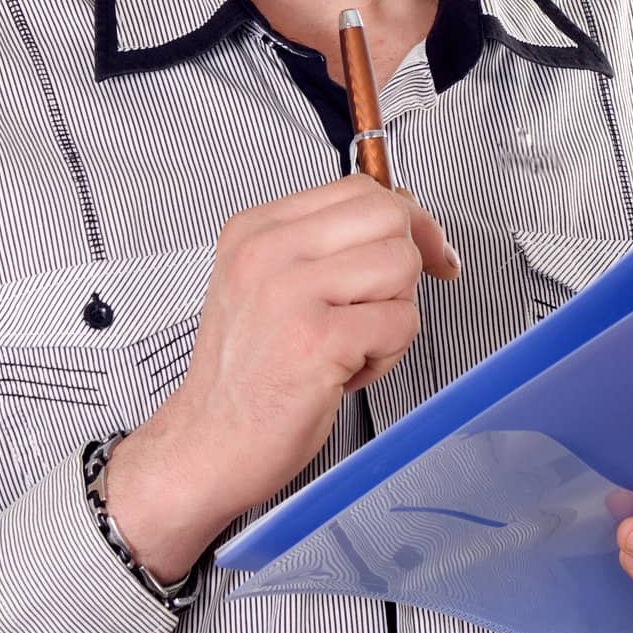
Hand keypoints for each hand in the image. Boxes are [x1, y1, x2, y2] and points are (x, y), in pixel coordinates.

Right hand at [116, 173, 458, 574]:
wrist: (207, 444)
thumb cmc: (245, 375)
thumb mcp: (265, 284)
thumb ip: (325, 245)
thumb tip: (405, 218)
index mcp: (255, 229)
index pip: (358, 189)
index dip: (406, 219)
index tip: (424, 248)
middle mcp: (267, 252)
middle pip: (388, 215)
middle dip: (409, 261)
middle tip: (389, 302)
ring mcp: (289, 293)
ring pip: (402, 265)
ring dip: (395, 314)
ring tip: (353, 343)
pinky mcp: (315, 340)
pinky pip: (400, 323)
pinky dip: (388, 355)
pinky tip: (346, 371)